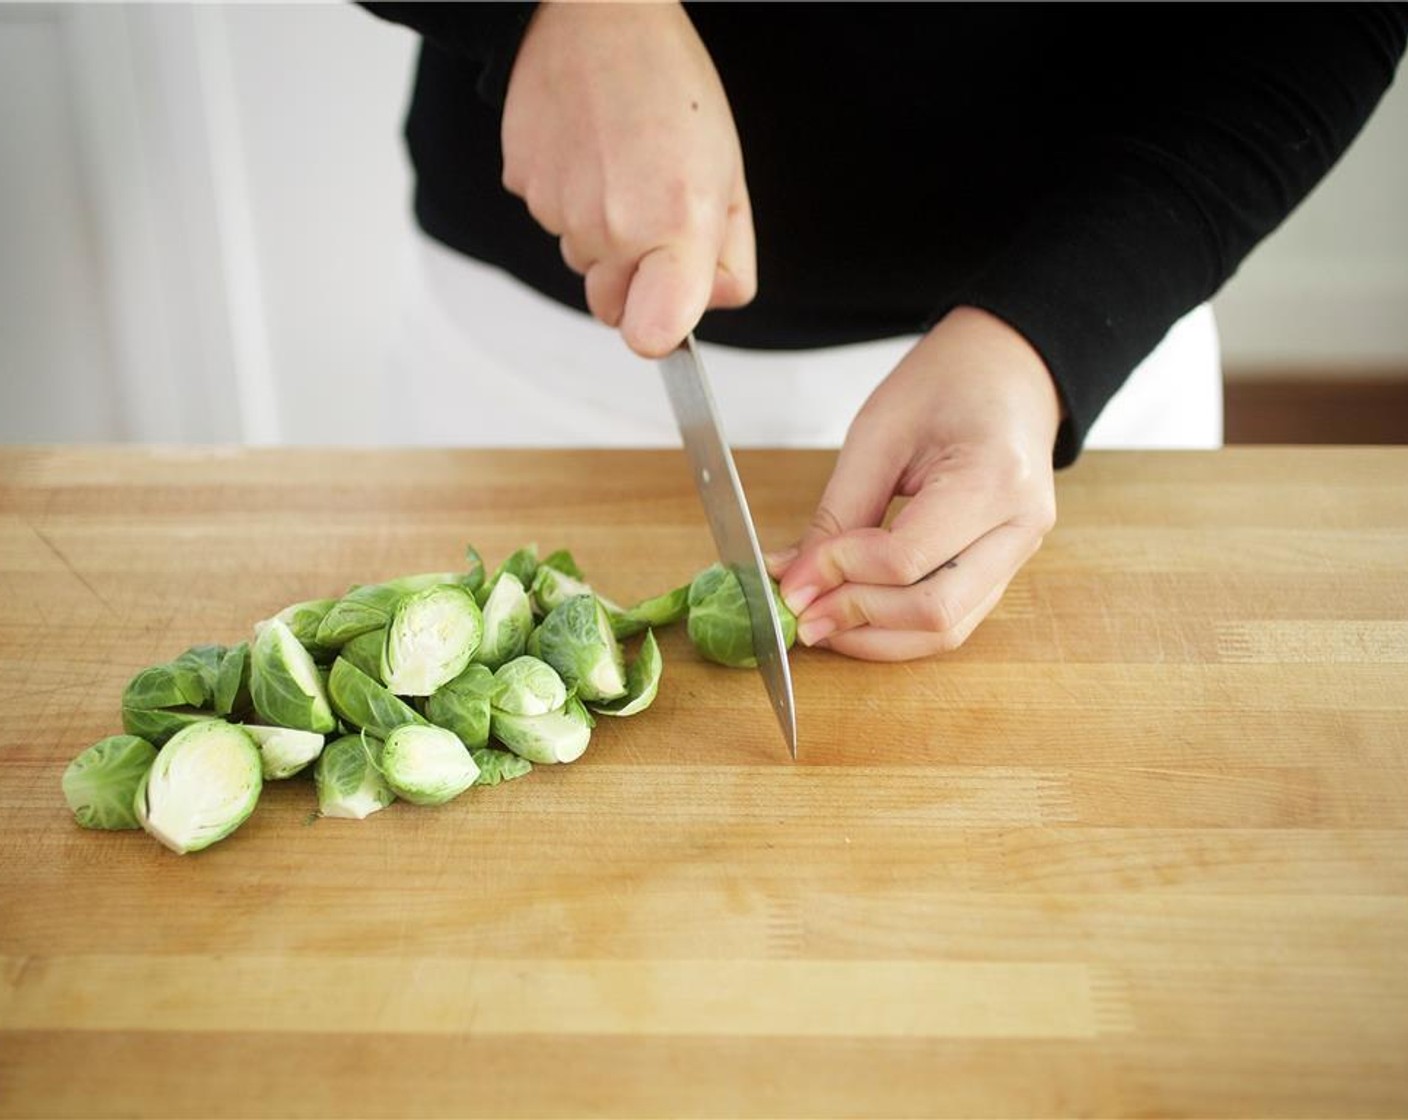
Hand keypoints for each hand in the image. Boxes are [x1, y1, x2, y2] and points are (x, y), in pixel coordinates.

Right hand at [500, 1, 755, 357]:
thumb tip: (709, 303)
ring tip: (622, 167)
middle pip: (615, 308)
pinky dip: (571, 200)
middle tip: (653, 211)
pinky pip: (554, 224)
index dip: (661, 334)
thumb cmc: (671, 87)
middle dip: (636, 279)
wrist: (594, 17)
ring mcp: (560, 211)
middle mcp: (611, 229)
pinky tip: (589, 153)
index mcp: (673, 227)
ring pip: (584, 264)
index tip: (668, 315)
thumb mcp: (730, 175)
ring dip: (603, 235)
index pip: (652, 337)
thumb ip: (729, 259)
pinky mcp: (524, 188)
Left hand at [768, 307, 1061, 660]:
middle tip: (799, 614)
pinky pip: (954, 619)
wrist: (1009, 369)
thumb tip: (794, 580)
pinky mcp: (1005, 569)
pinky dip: (898, 629)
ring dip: (875, 637)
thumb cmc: (948, 383)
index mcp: (993, 478)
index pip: (906, 559)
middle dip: (856, 619)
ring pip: (947, 631)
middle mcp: (1020, 527)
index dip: (840, 575)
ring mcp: (1020, 553)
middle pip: (934, 611)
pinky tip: (853, 615)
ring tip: (819, 621)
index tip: (791, 578)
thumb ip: (837, 514)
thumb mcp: (878, 434)